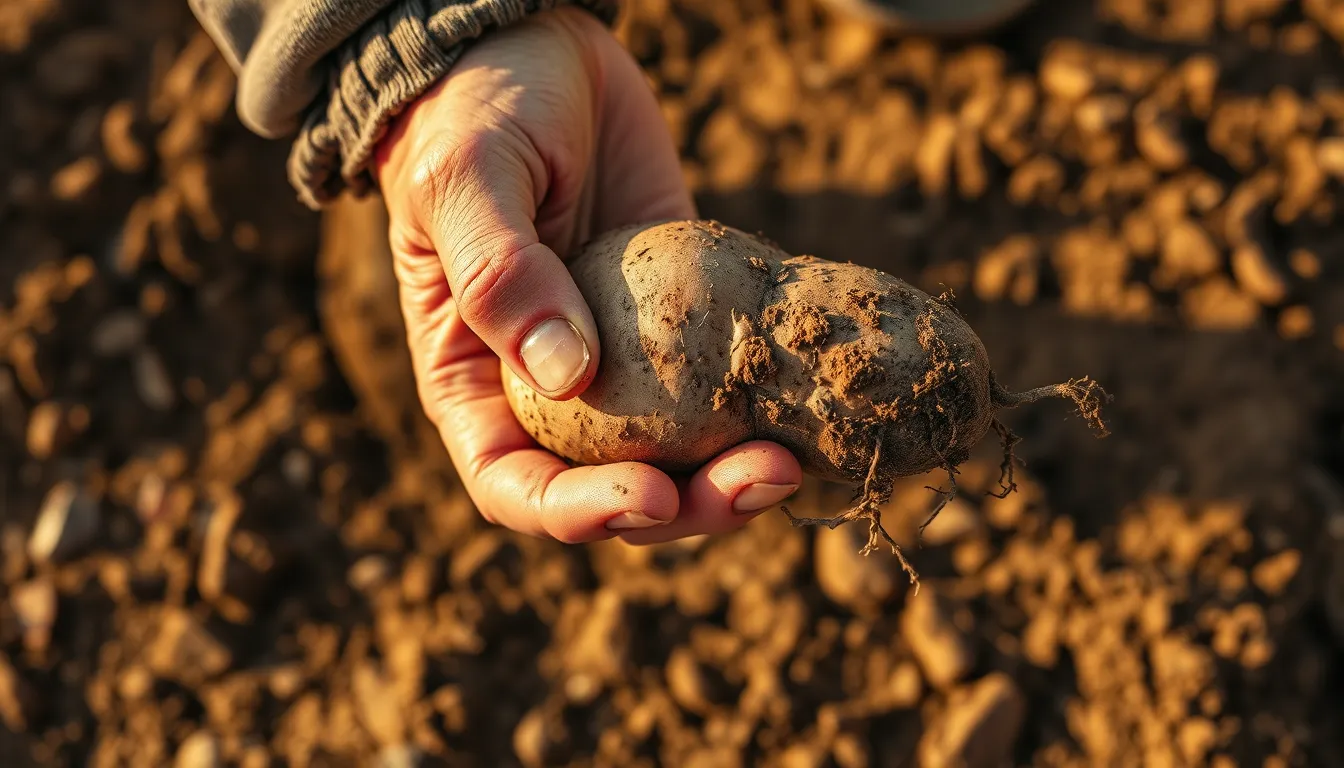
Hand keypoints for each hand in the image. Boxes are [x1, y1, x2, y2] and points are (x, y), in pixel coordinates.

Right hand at [373, 8, 800, 544]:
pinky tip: (822, 395)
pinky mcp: (691, 318)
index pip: (519, 486)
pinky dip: (774, 401)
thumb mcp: (467, 179)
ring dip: (741, 471)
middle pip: (621, 489)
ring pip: (687, 451)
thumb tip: (568, 375)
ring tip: (801, 457)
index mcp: (478, 383)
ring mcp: (629, 360)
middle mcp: (552, 391)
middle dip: (693, 503)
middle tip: (766, 477)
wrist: (534, 46)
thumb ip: (501, 274)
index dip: (582, 514)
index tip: (651, 496)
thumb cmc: (472, 110)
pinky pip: (732, 375)